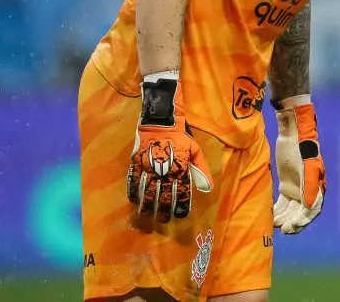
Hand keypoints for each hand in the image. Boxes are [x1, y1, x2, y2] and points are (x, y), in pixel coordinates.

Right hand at [127, 71, 213, 221]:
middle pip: (163, 196)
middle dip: (163, 211)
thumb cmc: (181, 136)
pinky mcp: (136, 163)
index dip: (181, 207)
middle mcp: (164, 171)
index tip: (180, 216)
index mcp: (180, 168)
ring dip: (147, 206)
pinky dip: (133, 193)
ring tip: (147, 216)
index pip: (181, 193)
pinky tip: (134, 201)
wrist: (161, 120)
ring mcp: (148, 168)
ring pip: (147, 192)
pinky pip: (132, 181)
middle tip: (162, 220)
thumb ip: (201, 170)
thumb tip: (207, 189)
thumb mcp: (195, 150)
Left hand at [273, 96, 325, 233]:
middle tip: (282, 228)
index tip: (291, 226)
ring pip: (291, 210)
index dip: (303, 221)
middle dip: (292, 222)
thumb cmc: (301, 150)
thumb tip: (310, 208)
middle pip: (301, 213)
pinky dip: (278, 210)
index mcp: (316, 188)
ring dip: (284, 218)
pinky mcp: (286, 185)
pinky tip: (271, 216)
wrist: (292, 134)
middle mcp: (307, 191)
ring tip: (274, 223)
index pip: (311, 210)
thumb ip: (309, 187)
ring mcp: (296, 189)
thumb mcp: (307, 168)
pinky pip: (283, 203)